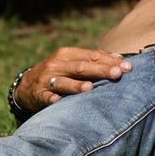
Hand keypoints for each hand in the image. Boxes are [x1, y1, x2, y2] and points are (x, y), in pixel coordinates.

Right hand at [16, 47, 132, 112]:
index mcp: (68, 54)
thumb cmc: (59, 73)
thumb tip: (121, 60)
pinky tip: (57, 101)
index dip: (110, 61)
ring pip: (63, 82)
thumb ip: (94, 61)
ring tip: (89, 88)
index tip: (128, 67)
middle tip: (117, 74)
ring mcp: (47, 79)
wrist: (27, 85)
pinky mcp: (39, 94)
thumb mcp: (72, 63)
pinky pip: (46, 96)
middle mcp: (57, 64)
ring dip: (76, 85)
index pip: (92, 56)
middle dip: (101, 70)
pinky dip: (51, 98)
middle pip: (82, 67)